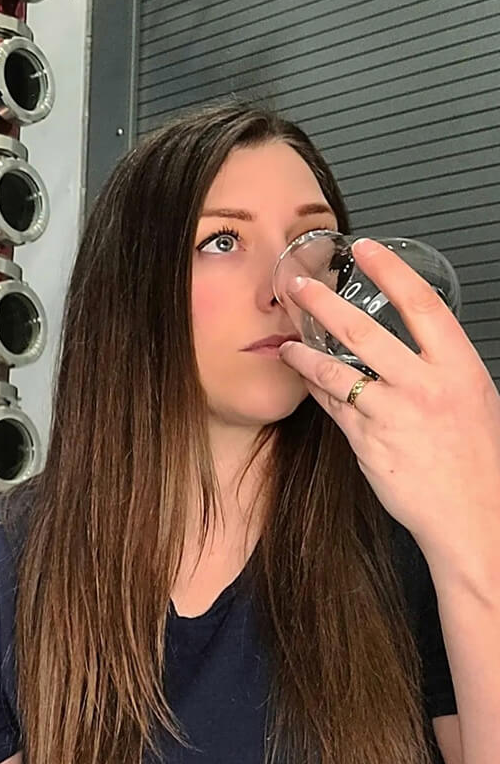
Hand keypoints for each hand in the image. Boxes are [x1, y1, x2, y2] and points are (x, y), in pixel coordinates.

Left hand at [277, 238, 499, 558]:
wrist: (474, 515)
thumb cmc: (477, 458)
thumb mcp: (473, 399)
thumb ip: (439, 368)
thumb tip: (414, 345)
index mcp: (458, 368)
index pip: (422, 305)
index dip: (391, 272)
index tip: (367, 248)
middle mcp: (425, 386)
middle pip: (366, 331)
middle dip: (326, 303)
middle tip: (298, 283)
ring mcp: (393, 414)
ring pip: (336, 370)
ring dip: (305, 350)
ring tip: (287, 337)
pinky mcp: (367, 441)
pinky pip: (332, 405)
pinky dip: (314, 387)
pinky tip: (301, 374)